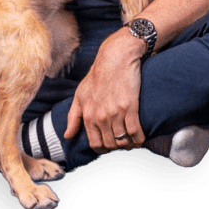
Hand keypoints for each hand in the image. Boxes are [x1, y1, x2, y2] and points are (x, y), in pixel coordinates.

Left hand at [62, 29, 145, 151]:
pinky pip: (135, 131)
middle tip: (122, 144)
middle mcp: (100, 117)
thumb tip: (67, 136)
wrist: (115, 58)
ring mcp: (115, 113)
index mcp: (88, 115)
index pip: (95, 143)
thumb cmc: (97, 75)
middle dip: (117, 147)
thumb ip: (73, 117)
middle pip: (110, 144)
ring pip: (123, 140)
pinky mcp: (130, 107)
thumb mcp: (80, 95)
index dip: (103, 149)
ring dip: (128, 144)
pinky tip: (140, 138)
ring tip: (132, 142)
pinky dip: (139, 138)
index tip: (109, 146)